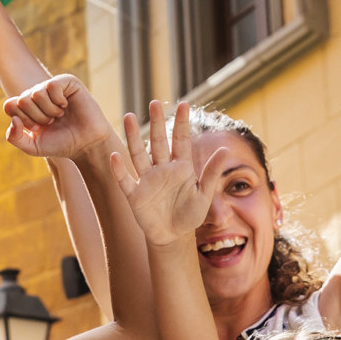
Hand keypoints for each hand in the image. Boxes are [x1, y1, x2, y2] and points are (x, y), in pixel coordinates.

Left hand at [2, 74, 115, 162]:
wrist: (85, 144)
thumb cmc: (60, 144)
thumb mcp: (32, 147)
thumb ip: (14, 138)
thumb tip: (13, 118)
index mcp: (26, 107)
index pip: (10, 105)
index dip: (23, 120)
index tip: (37, 128)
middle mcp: (37, 94)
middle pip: (22, 100)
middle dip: (37, 118)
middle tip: (51, 122)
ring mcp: (51, 87)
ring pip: (36, 93)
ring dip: (49, 111)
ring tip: (59, 115)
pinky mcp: (67, 82)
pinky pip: (51, 86)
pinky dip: (58, 101)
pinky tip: (65, 105)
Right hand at [108, 101, 229, 247]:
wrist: (173, 237)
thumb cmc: (190, 215)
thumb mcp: (205, 195)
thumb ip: (212, 173)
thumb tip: (225, 149)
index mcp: (181, 167)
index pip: (181, 140)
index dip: (182, 122)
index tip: (184, 104)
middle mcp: (162, 169)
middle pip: (158, 141)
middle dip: (156, 122)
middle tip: (154, 102)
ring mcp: (147, 180)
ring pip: (138, 154)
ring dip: (132, 137)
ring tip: (128, 116)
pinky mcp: (135, 194)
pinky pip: (125, 179)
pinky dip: (119, 169)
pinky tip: (115, 155)